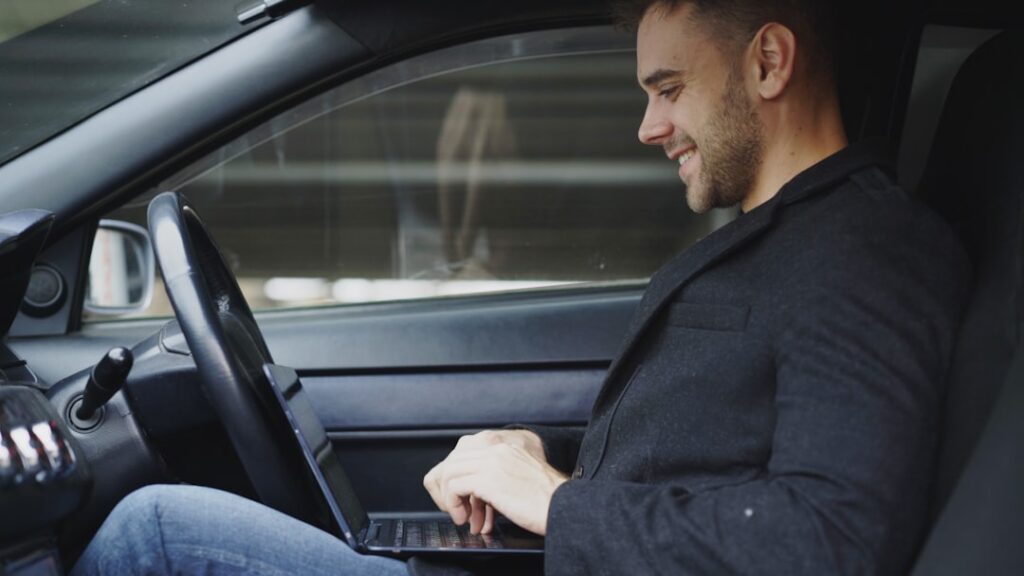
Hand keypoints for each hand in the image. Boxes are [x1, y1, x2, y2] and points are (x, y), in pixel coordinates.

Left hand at [423, 430, 567, 535]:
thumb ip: (491, 472)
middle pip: (451, 461)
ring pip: (448, 473)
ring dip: (450, 499)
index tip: (459, 496)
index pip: (461, 451)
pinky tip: (468, 518)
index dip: (454, 475)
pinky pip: (453, 487)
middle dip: (448, 488)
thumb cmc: (542, 497)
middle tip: (457, 508)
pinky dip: (454, 505)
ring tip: (463, 516)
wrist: (562, 505)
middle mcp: (494, 446)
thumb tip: (465, 490)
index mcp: (501, 443)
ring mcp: (490, 460)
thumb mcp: (513, 473)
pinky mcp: (488, 479)